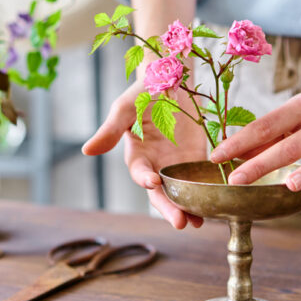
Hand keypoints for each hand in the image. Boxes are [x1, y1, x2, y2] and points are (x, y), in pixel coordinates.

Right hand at [83, 81, 207, 228]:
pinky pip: (200, 180)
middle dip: (169, 208)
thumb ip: (109, 131)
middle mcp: (155, 165)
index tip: (153, 182)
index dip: (145, 179)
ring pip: (180, 193)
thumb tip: (86, 151)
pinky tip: (215, 206)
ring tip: (199, 223)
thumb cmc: (143, 91)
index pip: (139, 173)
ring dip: (188, 208)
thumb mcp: (124, 108)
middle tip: (181, 222)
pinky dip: (205, 194)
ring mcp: (176, 164)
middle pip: (160, 193)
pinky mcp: (196, 160)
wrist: (171, 77)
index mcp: (137, 155)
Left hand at [210, 85, 300, 204]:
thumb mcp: (284, 116)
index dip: (238, 142)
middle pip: (288, 146)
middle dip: (260, 164)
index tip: (216, 156)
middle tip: (236, 179)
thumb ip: (261, 136)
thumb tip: (229, 155)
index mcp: (296, 108)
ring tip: (290, 185)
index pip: (263, 127)